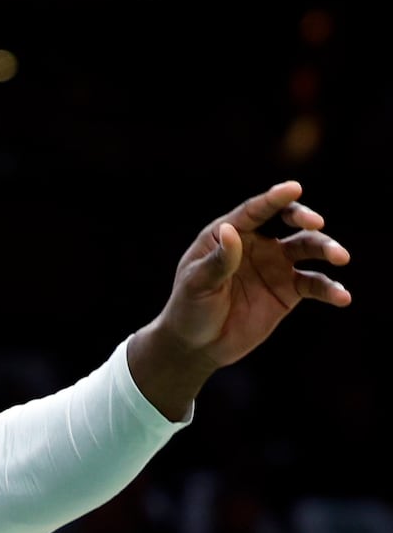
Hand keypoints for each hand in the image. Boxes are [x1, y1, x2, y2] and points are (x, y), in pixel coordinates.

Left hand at [130, 181, 350, 418]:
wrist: (198, 344)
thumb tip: (231, 231)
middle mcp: (257, 244)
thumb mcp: (197, 284)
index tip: (294, 187)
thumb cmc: (189, 307)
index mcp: (229, 234)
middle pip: (287, 222)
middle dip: (304, 218)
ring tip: (340, 257)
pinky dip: (330, 288)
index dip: (274, 198)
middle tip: (317, 224)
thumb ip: (218, 261)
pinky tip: (342, 297)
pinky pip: (314, 284)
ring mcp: (276, 266)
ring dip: (326, 249)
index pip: (255, 211)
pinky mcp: (289, 291)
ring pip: (307, 249)